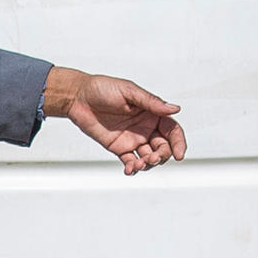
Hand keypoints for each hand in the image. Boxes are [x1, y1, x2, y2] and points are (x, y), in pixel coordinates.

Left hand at [49, 68, 187, 173]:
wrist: (78, 97)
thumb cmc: (103, 88)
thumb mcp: (129, 92)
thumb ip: (151, 102)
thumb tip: (174, 109)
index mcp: (152, 113)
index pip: (172, 130)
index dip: (179, 143)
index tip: (179, 155)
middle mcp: (146, 128)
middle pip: (163, 147)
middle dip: (162, 156)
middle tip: (152, 158)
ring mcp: (133, 139)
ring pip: (149, 157)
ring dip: (148, 164)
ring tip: (137, 164)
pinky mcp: (119, 148)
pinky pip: (130, 161)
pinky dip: (132, 168)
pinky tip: (129, 169)